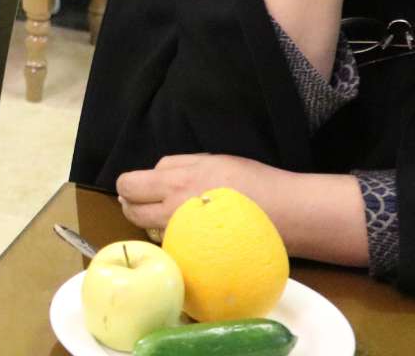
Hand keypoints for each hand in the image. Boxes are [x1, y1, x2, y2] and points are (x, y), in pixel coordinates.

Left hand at [115, 153, 285, 232]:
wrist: (285, 213)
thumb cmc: (252, 181)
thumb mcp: (211, 160)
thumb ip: (178, 166)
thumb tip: (155, 174)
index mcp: (176, 181)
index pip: (131, 184)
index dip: (129, 184)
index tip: (135, 185)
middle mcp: (173, 209)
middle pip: (132, 210)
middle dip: (131, 203)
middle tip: (140, 201)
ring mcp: (184, 234)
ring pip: (147, 230)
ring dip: (148, 222)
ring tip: (163, 216)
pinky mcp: (196, 254)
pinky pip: (170, 245)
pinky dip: (170, 238)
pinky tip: (184, 233)